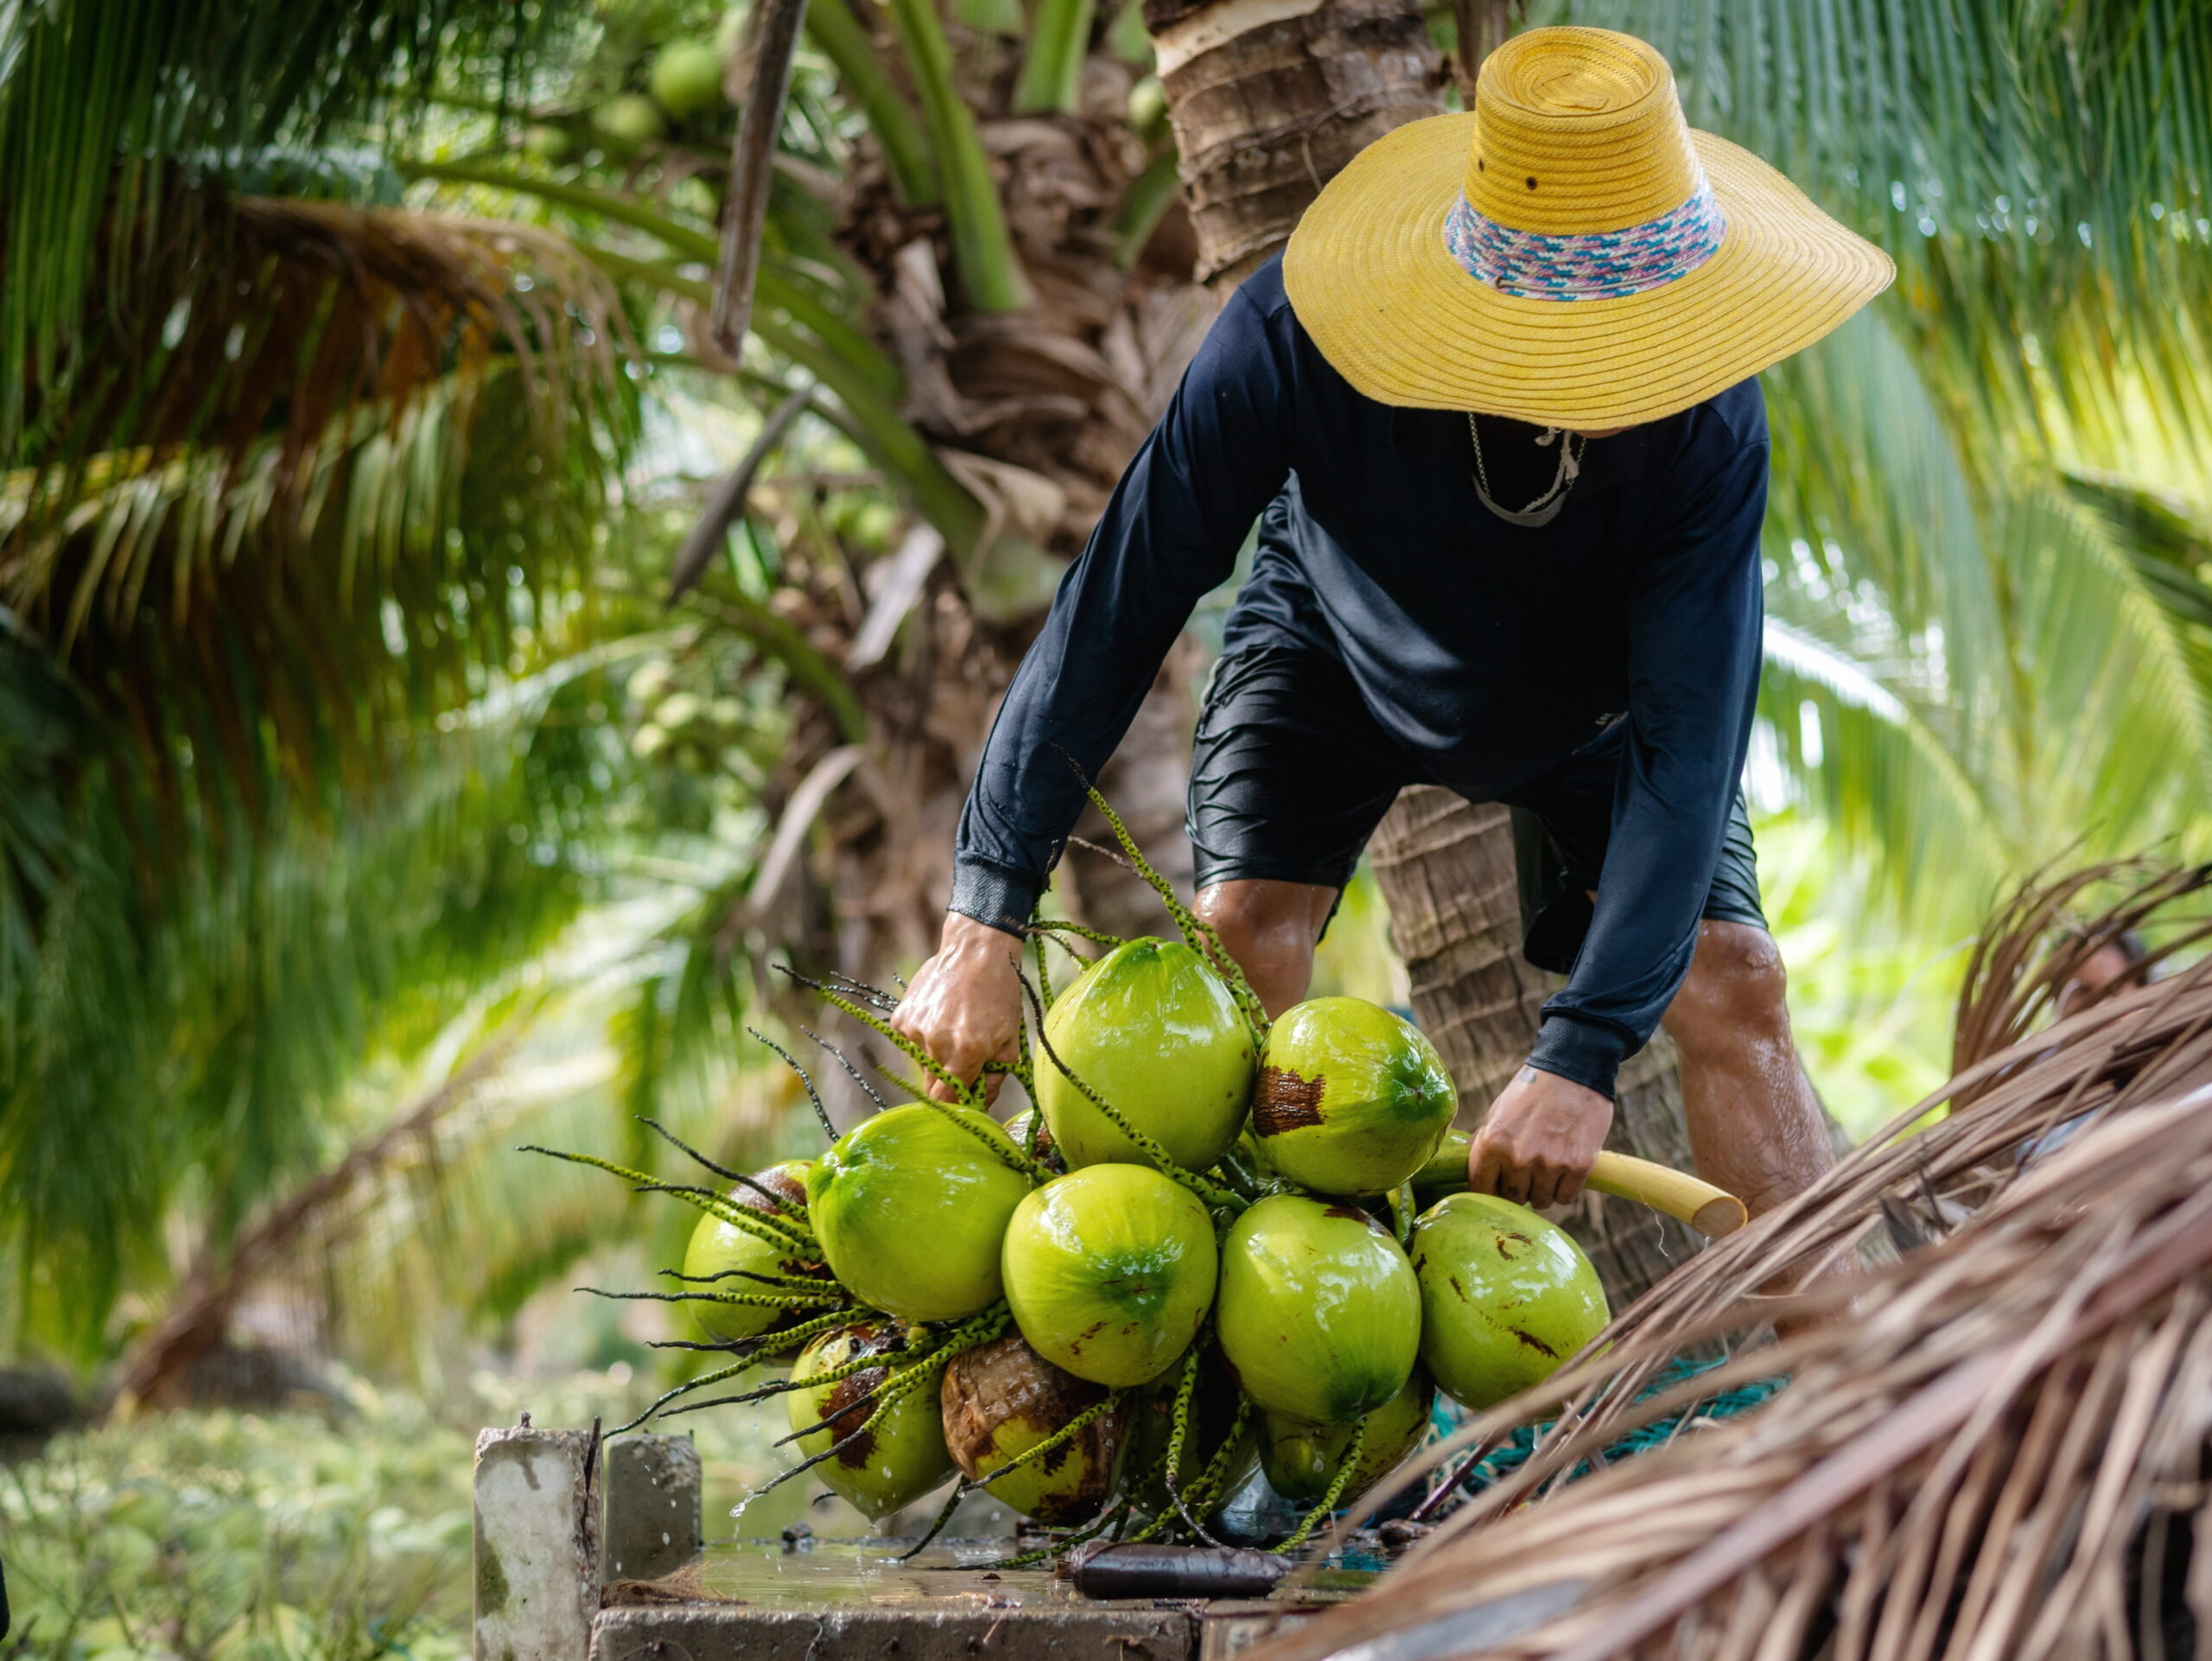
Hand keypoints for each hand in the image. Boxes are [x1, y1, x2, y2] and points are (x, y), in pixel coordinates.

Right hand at [889, 912, 1023, 1103]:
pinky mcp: (901, 1018)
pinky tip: (939, 1017)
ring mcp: (914, 1029)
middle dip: (948, 1080)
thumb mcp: (1009, 1040)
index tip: (964, 1101)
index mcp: (966, 1053)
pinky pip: (910, 1043)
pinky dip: (923, 1038)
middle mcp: (935, 1044)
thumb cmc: (1000, 995)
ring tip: (954, 1027)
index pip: (946, 1101)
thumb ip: (994, 1079)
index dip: (954, 1106)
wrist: (976, 951)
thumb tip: (981, 1107)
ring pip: (921, 1063)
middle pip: (932, 1086)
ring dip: (936, 1056)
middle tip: (965, 1059)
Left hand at [1468, 1065, 1612, 1210]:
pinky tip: (1564, 1168)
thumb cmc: (1531, 1090)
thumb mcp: (1497, 1112)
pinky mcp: (1577, 1167)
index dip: (1490, 1190)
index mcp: (1491, 1143)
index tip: (1498, 1187)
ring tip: (1547, 1167)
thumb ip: (1483, 1142)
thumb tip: (1467, 1168)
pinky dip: (1565, 1188)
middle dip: (1518, 1189)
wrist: (1573, 1070)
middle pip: (1513, 1198)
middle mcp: (1517, 1158)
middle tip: (1527, 1171)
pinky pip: (1565, 1197)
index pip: (1481, 1189)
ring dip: (1542, 1190)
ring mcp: (1548, 1164)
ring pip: (1540, 1201)